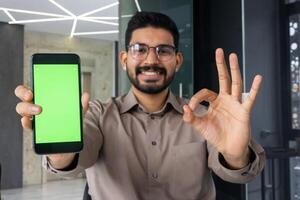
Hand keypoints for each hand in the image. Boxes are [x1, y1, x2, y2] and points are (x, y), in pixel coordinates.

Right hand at [15, 85, 89, 168]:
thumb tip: (86, 95)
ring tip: (38, 110)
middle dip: (24, 93)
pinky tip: (29, 121)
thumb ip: (81, 104)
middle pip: (22, 96)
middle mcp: (34, 105)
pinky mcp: (34, 130)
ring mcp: (33, 117)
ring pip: (21, 109)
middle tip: (31, 95)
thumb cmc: (69, 120)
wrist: (68, 140)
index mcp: (44, 97)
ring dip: (28, 108)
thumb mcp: (77, 112)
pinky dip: (26, 123)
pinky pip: (27, 125)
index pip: (31, 88)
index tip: (34, 84)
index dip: (29, 85)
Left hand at [183, 48, 261, 168]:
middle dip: (221, 65)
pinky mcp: (244, 112)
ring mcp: (236, 104)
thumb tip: (184, 107)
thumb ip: (190, 117)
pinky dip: (254, 89)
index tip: (191, 107)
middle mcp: (226, 100)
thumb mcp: (200, 126)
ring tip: (233, 56)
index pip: (205, 93)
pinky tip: (258, 77)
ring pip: (235, 84)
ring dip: (234, 70)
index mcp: (215, 102)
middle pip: (224, 79)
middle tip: (219, 51)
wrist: (228, 148)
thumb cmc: (215, 135)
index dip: (196, 98)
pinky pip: (250, 98)